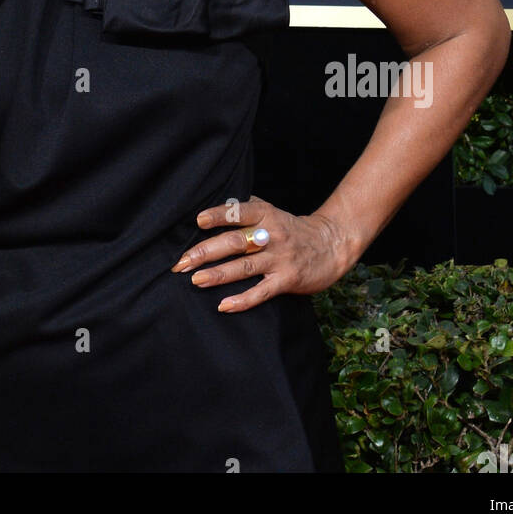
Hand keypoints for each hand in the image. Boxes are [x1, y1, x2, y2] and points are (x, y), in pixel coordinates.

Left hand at [170, 195, 350, 309]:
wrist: (331, 245)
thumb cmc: (292, 228)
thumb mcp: (271, 211)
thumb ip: (245, 209)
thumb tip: (214, 207)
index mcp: (265, 214)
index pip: (239, 212)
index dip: (219, 215)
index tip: (199, 220)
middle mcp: (270, 234)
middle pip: (234, 241)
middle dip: (206, 252)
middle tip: (182, 262)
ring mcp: (279, 258)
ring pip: (244, 267)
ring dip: (218, 275)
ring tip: (196, 280)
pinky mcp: (287, 279)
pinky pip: (261, 292)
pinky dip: (242, 300)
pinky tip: (223, 306)